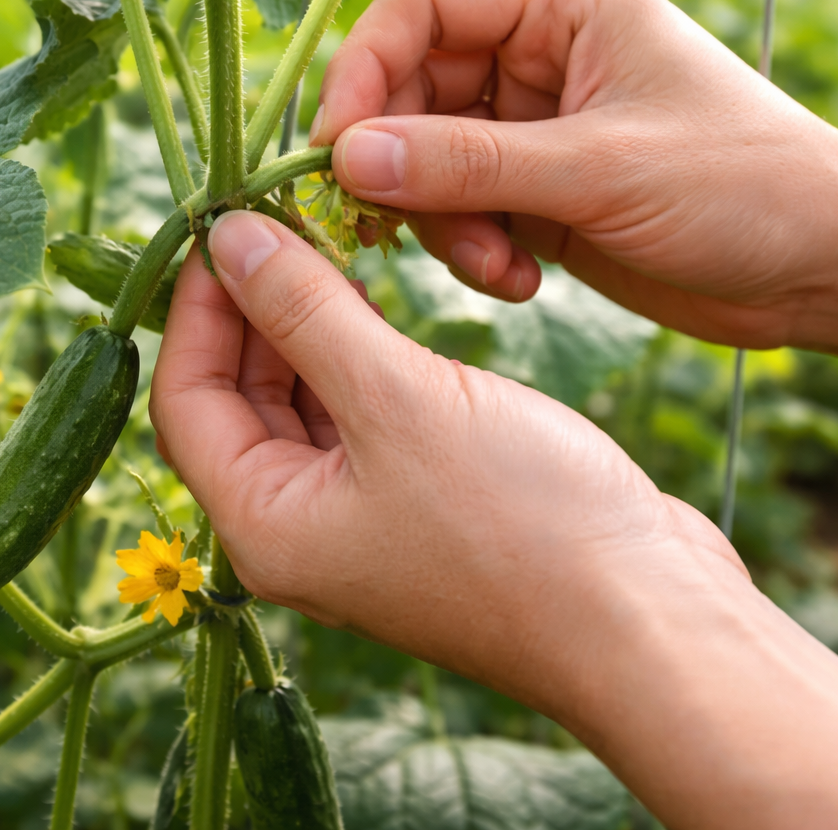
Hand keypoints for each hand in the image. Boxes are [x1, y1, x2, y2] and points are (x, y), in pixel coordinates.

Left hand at [151, 208, 837, 829]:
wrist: (652, 621)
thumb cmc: (523, 521)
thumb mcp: (398, 399)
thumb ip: (305, 314)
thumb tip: (228, 239)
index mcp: (265, 527)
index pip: (185, 399)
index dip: (197, 305)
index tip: (227, 221)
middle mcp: (298, 532)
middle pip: (237, 399)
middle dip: (251, 307)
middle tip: (279, 215)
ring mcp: (360, 522)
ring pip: (300, 403)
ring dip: (305, 325)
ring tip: (324, 239)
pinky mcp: (417, 506)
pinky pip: (359, 417)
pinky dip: (356, 356)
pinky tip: (371, 302)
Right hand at [311, 0, 837, 422]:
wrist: (827, 268)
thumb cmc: (744, 187)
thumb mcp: (599, 171)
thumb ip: (467, 165)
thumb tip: (345, 158)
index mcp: (562, 5)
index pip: (420, 6)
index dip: (364, 71)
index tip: (335, 151)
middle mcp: (538, 56)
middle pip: (408, 90)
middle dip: (400, 165)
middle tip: (392, 229)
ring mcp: (534, 127)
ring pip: (424, 161)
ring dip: (438, 222)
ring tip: (493, 267)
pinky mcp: (537, 193)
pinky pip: (459, 212)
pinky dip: (470, 250)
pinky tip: (520, 283)